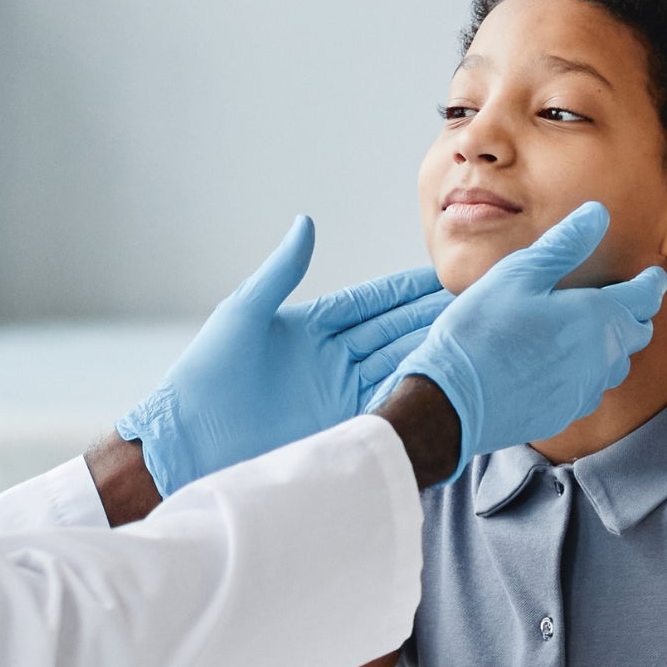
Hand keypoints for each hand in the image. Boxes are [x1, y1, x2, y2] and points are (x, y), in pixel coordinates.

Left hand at [116, 215, 448, 495]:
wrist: (187, 443)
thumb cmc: (204, 376)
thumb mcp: (242, 315)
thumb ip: (280, 272)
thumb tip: (306, 223)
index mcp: (309, 328)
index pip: (370, 303)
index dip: (405, 291)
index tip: (443, 275)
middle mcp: (331, 359)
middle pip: (394, 333)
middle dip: (434, 319)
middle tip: (479, 305)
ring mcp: (338, 395)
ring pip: (398, 368)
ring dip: (434, 356)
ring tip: (474, 342)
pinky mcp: (340, 428)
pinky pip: (388, 408)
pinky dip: (417, 397)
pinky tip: (447, 385)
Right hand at [380, 201, 666, 479]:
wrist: (454, 399)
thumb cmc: (481, 331)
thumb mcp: (517, 274)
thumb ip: (563, 244)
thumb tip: (597, 214)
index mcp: (596, 316)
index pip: (643, 296)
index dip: (650, 282)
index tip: (653, 275)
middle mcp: (601, 355)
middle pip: (636, 332)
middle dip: (635, 313)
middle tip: (626, 299)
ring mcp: (586, 387)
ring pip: (617, 363)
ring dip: (614, 344)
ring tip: (595, 331)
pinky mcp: (566, 410)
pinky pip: (591, 387)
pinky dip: (588, 370)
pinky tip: (564, 363)